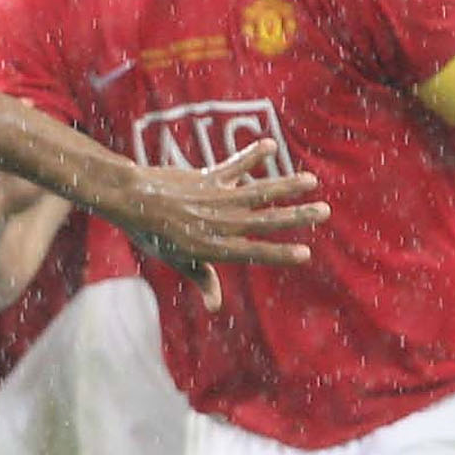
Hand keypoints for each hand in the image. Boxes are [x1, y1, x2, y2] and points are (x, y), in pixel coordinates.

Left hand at [118, 140, 327, 310]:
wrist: (130, 200)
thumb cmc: (154, 234)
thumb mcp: (177, 260)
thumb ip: (203, 279)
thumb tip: (216, 308)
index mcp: (211, 248)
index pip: (253, 252)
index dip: (279, 253)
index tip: (305, 254)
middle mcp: (216, 224)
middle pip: (263, 220)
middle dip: (296, 217)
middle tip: (324, 211)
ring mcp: (213, 199)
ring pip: (256, 192)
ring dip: (285, 185)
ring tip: (310, 181)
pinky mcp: (206, 177)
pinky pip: (234, 165)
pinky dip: (252, 156)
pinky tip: (270, 146)